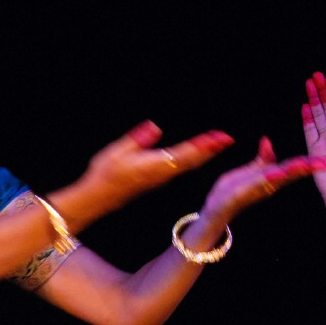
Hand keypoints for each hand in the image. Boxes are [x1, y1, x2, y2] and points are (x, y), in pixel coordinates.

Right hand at [81, 121, 232, 214]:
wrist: (97, 197)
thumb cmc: (104, 174)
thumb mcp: (116, 151)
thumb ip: (138, 139)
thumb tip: (155, 127)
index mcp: (155, 165)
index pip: (185, 153)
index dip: (203, 145)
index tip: (218, 138)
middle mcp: (162, 173)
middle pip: (192, 160)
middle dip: (210, 149)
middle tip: (227, 138)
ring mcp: (161, 177)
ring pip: (189, 164)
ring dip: (204, 153)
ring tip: (218, 142)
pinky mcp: (157, 178)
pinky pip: (181, 166)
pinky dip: (194, 157)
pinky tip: (199, 153)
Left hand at [201, 136, 325, 224]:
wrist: (215, 207)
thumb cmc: (233, 190)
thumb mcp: (249, 171)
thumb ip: (262, 159)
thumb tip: (267, 140)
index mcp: (269, 178)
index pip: (290, 167)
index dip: (306, 163)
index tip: (323, 160)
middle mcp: (266, 185)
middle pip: (288, 174)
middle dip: (304, 168)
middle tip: (321, 163)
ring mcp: (255, 191)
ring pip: (276, 179)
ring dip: (289, 172)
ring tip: (302, 165)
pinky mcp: (241, 194)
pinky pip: (255, 186)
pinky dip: (265, 180)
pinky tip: (274, 174)